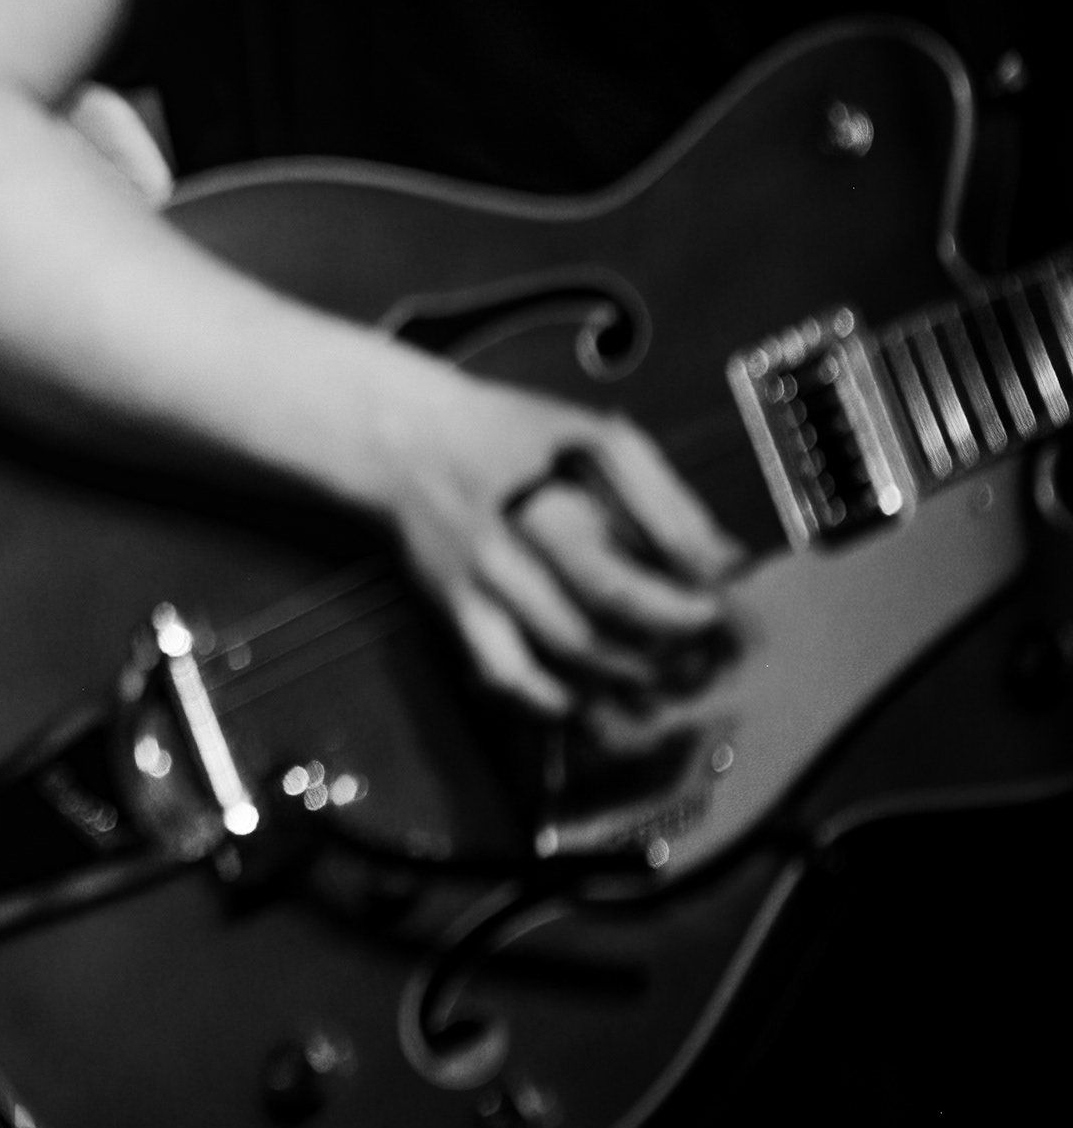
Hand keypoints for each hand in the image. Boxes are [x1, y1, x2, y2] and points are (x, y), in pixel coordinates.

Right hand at [362, 365, 747, 721]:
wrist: (405, 439)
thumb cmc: (508, 431)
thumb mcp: (592, 436)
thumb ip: (659, 496)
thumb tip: (722, 559)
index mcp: (540, 506)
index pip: (614, 583)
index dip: (672, 612)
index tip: (712, 613)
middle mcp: (501, 554)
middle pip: (585, 632)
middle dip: (652, 653)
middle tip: (693, 653)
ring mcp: (474, 587)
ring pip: (548, 659)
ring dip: (611, 678)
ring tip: (653, 673)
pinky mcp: (454, 609)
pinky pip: (501, 672)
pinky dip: (548, 696)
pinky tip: (583, 694)